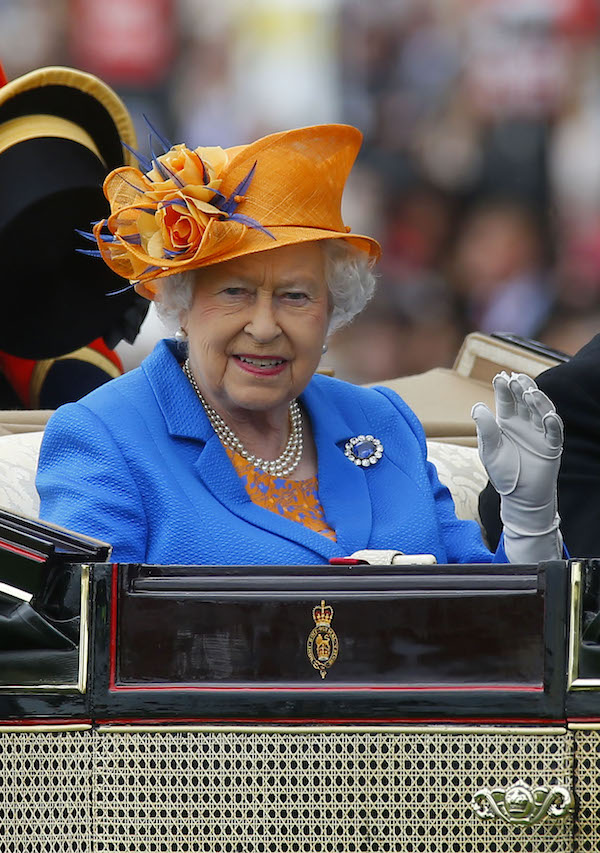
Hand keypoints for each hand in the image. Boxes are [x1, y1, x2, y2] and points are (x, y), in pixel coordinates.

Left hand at [471, 372, 563, 560]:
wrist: (519, 497)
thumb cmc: (502, 472)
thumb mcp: (489, 451)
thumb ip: (485, 429)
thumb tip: (477, 406)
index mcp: (506, 421)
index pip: (506, 400)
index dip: (504, 389)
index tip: (499, 377)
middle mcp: (524, 424)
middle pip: (525, 401)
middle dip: (521, 389)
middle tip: (516, 379)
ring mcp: (539, 433)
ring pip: (541, 411)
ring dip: (538, 401)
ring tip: (531, 393)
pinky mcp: (551, 447)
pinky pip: (554, 433)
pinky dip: (552, 424)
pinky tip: (547, 416)